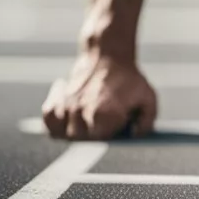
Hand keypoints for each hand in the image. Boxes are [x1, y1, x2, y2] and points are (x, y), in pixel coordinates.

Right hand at [41, 52, 157, 139]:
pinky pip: (49, 121)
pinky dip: (55, 122)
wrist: (108, 55)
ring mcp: (67, 107)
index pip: (101, 142)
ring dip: (78, 128)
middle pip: (83, 141)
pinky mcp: (57, 101)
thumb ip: (146, 123)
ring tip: (90, 115)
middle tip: (104, 119)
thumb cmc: (129, 79)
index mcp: (104, 115)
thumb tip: (134, 138)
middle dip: (94, 134)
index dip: (110, 135)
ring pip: (65, 134)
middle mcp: (82, 113)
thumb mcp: (148, 99)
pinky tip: (69, 114)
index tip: (116, 124)